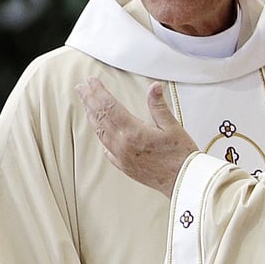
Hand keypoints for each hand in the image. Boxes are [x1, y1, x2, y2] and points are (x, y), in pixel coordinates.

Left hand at [76, 78, 197, 197]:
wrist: (183, 182)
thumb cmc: (180, 156)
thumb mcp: (172, 126)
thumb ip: (158, 106)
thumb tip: (154, 87)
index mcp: (133, 132)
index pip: (109, 106)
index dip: (98, 92)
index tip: (91, 81)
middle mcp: (122, 145)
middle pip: (100, 118)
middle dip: (89, 100)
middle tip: (81, 87)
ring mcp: (121, 156)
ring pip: (100, 132)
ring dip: (91, 116)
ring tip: (86, 104)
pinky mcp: (124, 166)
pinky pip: (106, 148)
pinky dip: (101, 135)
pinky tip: (99, 131)